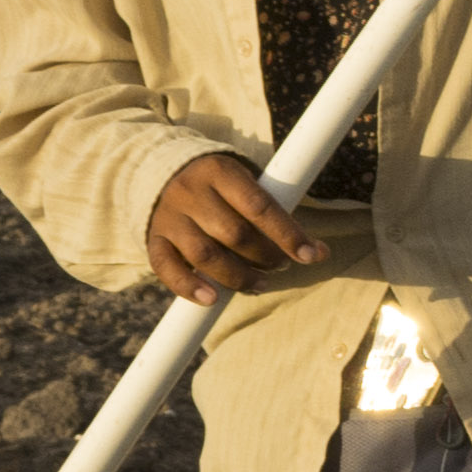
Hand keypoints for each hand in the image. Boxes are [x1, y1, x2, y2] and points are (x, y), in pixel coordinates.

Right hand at [145, 151, 314, 301]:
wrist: (164, 175)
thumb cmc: (222, 189)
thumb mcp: (246, 184)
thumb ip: (275, 213)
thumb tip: (317, 252)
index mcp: (220, 172)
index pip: (260, 206)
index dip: (289, 235)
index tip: (312, 255)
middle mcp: (191, 192)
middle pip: (234, 234)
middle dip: (266, 256)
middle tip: (281, 265)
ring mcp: (170, 216)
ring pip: (204, 255)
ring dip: (238, 277)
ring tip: (260, 283)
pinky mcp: (154, 238)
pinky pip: (166, 267)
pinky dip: (189, 287)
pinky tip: (211, 300)